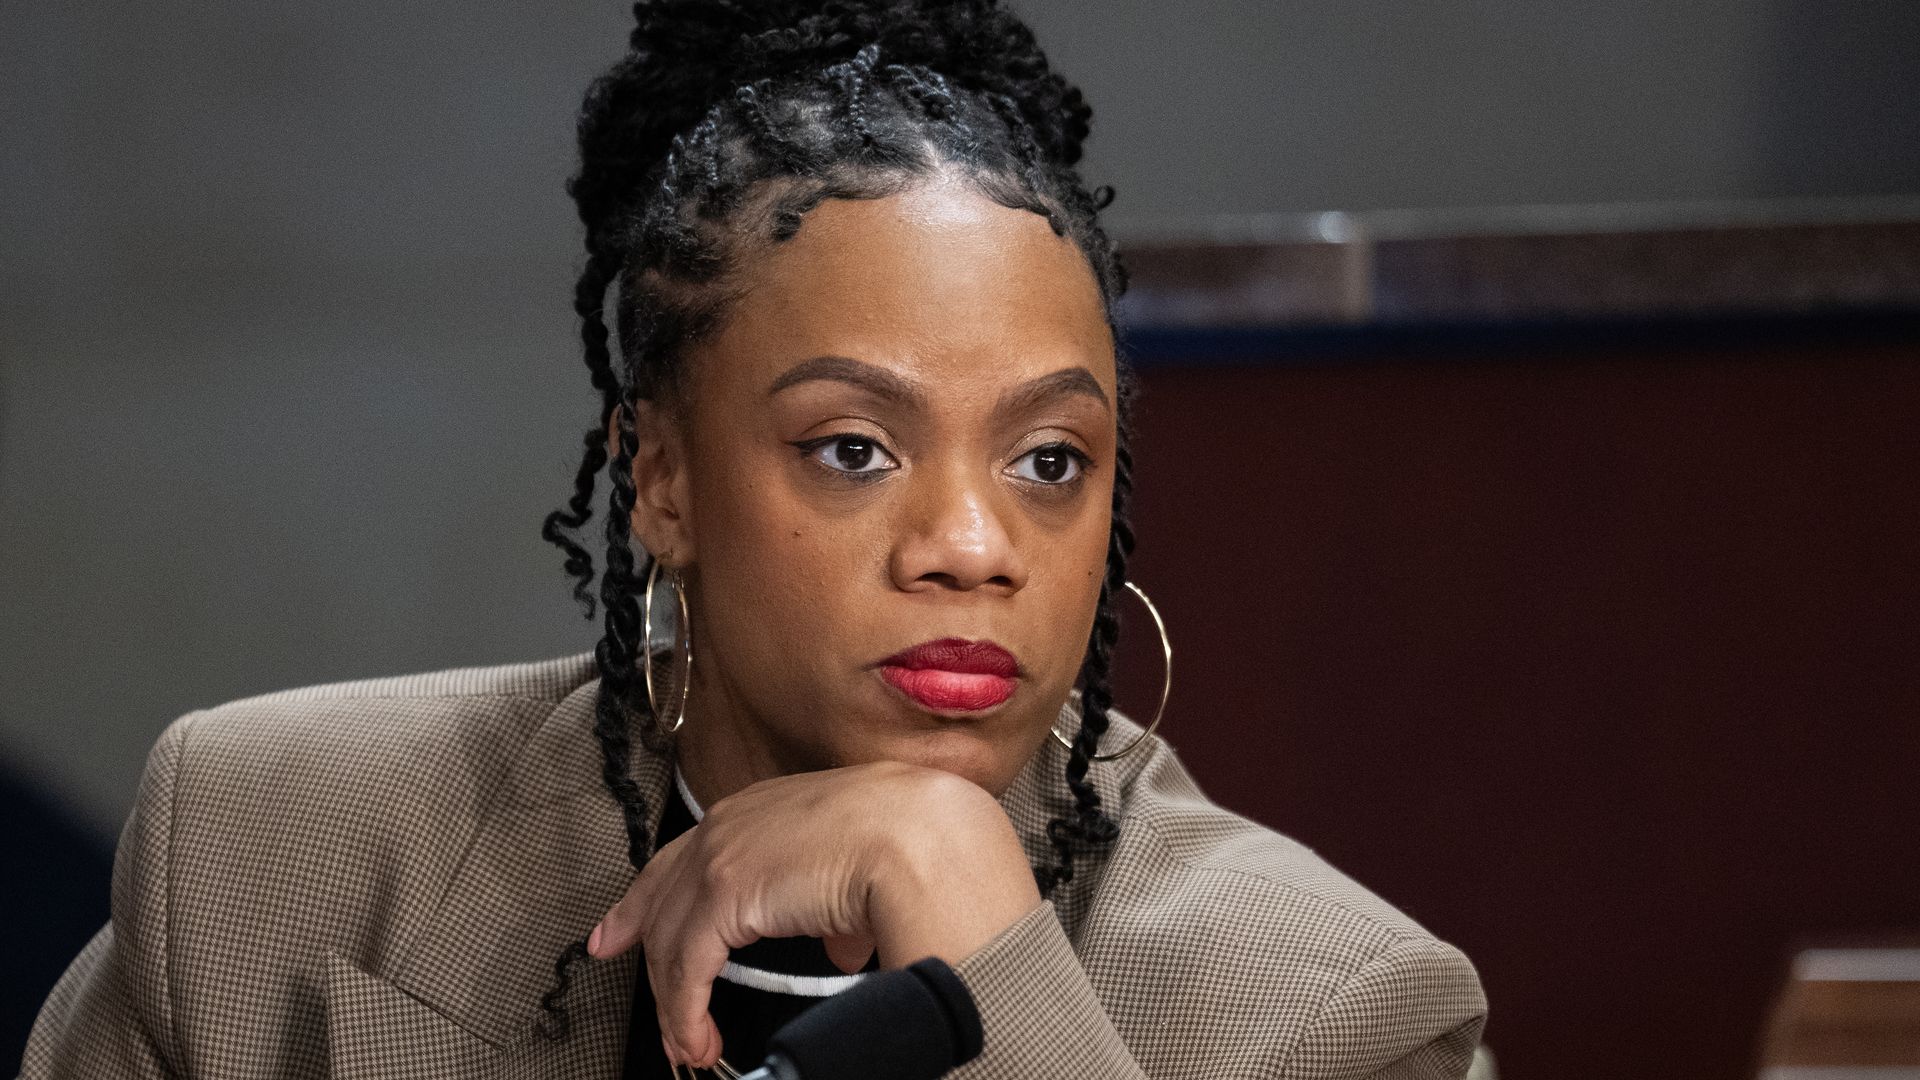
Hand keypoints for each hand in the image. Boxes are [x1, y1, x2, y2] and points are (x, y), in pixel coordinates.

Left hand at [585, 761, 1042, 1068]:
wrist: (919, 836)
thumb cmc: (911, 838)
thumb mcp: (864, 866)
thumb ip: (839, 908)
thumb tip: (844, 941)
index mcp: (765, 809)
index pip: (691, 852)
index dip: (657, 890)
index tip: (629, 918)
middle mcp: (733, 825)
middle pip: (662, 888)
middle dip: (635, 928)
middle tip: (611, 955)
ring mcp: (721, 857)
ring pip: (672, 937)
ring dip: (674, 998)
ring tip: (688, 1041)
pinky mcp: (721, 897)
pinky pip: (687, 966)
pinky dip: (687, 1010)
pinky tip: (697, 1037)